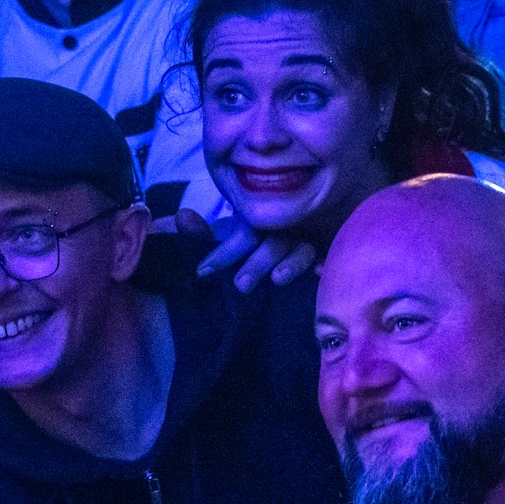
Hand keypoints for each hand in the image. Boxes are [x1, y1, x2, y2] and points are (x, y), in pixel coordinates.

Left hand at [177, 209, 317, 291]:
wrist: (269, 260)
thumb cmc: (240, 250)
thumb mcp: (217, 244)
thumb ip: (197, 235)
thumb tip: (178, 218)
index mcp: (255, 223)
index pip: (242, 233)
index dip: (223, 253)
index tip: (203, 272)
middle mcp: (281, 231)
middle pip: (274, 242)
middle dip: (258, 263)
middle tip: (240, 286)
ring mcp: (303, 246)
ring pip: (302, 250)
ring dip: (292, 263)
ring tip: (278, 280)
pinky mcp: (320, 262)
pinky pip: (326, 263)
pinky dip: (323, 267)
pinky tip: (320, 275)